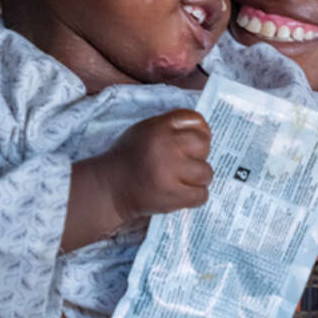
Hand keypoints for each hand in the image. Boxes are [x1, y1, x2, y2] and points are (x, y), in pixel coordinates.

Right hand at [99, 110, 212, 224]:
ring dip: (198, 178)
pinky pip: (202, 195)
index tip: (195, 142)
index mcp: (158, 128)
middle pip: (204, 145)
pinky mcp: (173, 196)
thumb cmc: (131, 157)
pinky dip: (194, 196)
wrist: (111, 188)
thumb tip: (204, 131)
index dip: (200, 131)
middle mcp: (166, 147)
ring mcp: (170, 173)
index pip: (196, 120)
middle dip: (199, 155)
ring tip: (182, 179)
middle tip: (186, 162)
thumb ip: (172, 126)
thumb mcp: (146, 130)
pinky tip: (181, 192)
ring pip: (206, 173)